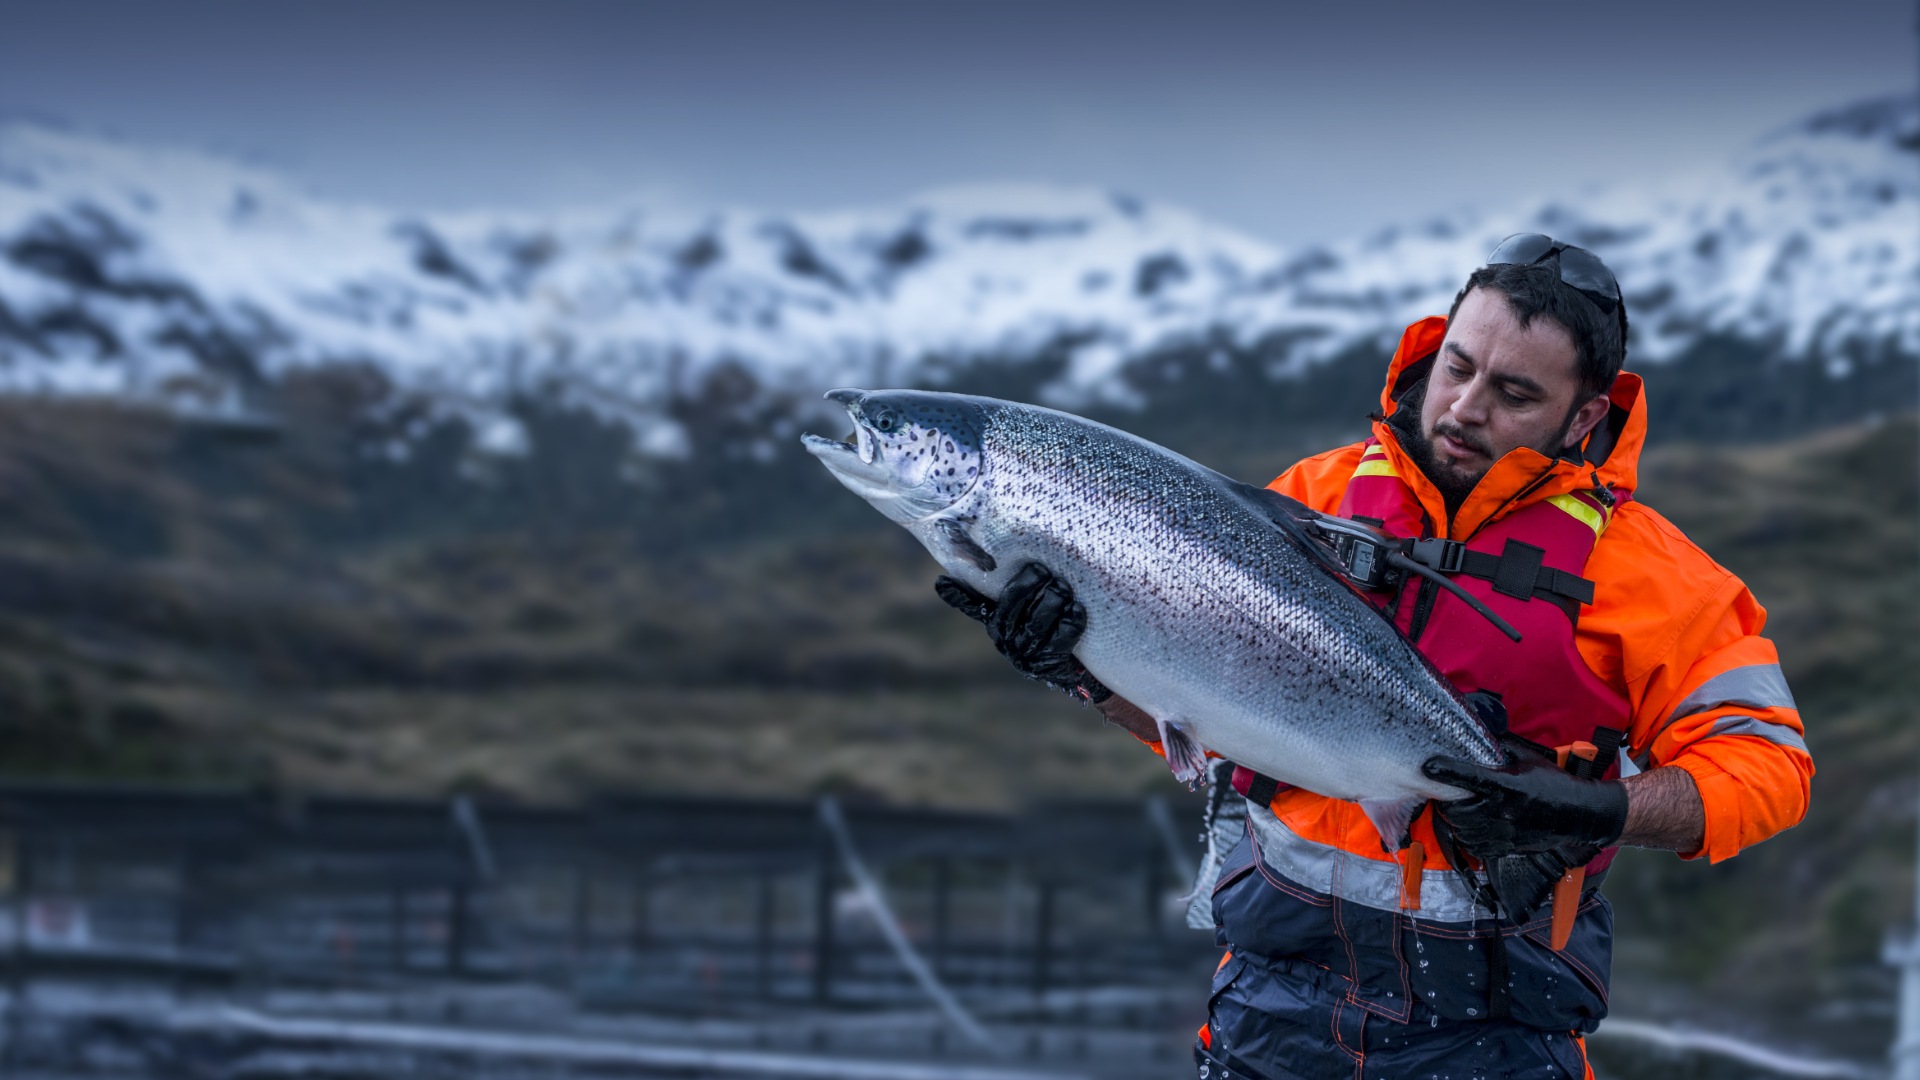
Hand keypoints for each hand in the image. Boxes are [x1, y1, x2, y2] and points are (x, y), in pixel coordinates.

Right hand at [934, 564, 1111, 702]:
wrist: (1070, 663)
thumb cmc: (1043, 623)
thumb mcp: (1022, 606)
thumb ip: (998, 590)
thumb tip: (949, 578)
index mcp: (994, 621)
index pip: (974, 606)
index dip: (959, 596)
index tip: (941, 582)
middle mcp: (1005, 641)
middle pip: (1010, 611)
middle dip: (1027, 587)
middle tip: (1042, 570)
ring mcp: (1026, 655)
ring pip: (1035, 625)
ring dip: (1052, 603)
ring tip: (1063, 587)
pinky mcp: (1049, 665)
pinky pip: (1060, 641)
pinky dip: (1070, 623)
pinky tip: (1077, 608)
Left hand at [1422, 752, 1627, 860]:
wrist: (1579, 814)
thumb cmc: (1553, 783)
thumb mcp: (1528, 758)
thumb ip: (1502, 748)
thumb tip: (1480, 735)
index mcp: (1507, 785)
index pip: (1470, 777)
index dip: (1447, 771)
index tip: (1428, 766)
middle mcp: (1504, 810)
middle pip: (1458, 811)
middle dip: (1447, 803)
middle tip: (1447, 796)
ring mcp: (1506, 832)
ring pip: (1463, 831)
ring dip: (1455, 822)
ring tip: (1459, 812)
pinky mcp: (1509, 847)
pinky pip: (1476, 848)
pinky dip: (1467, 839)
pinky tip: (1472, 829)